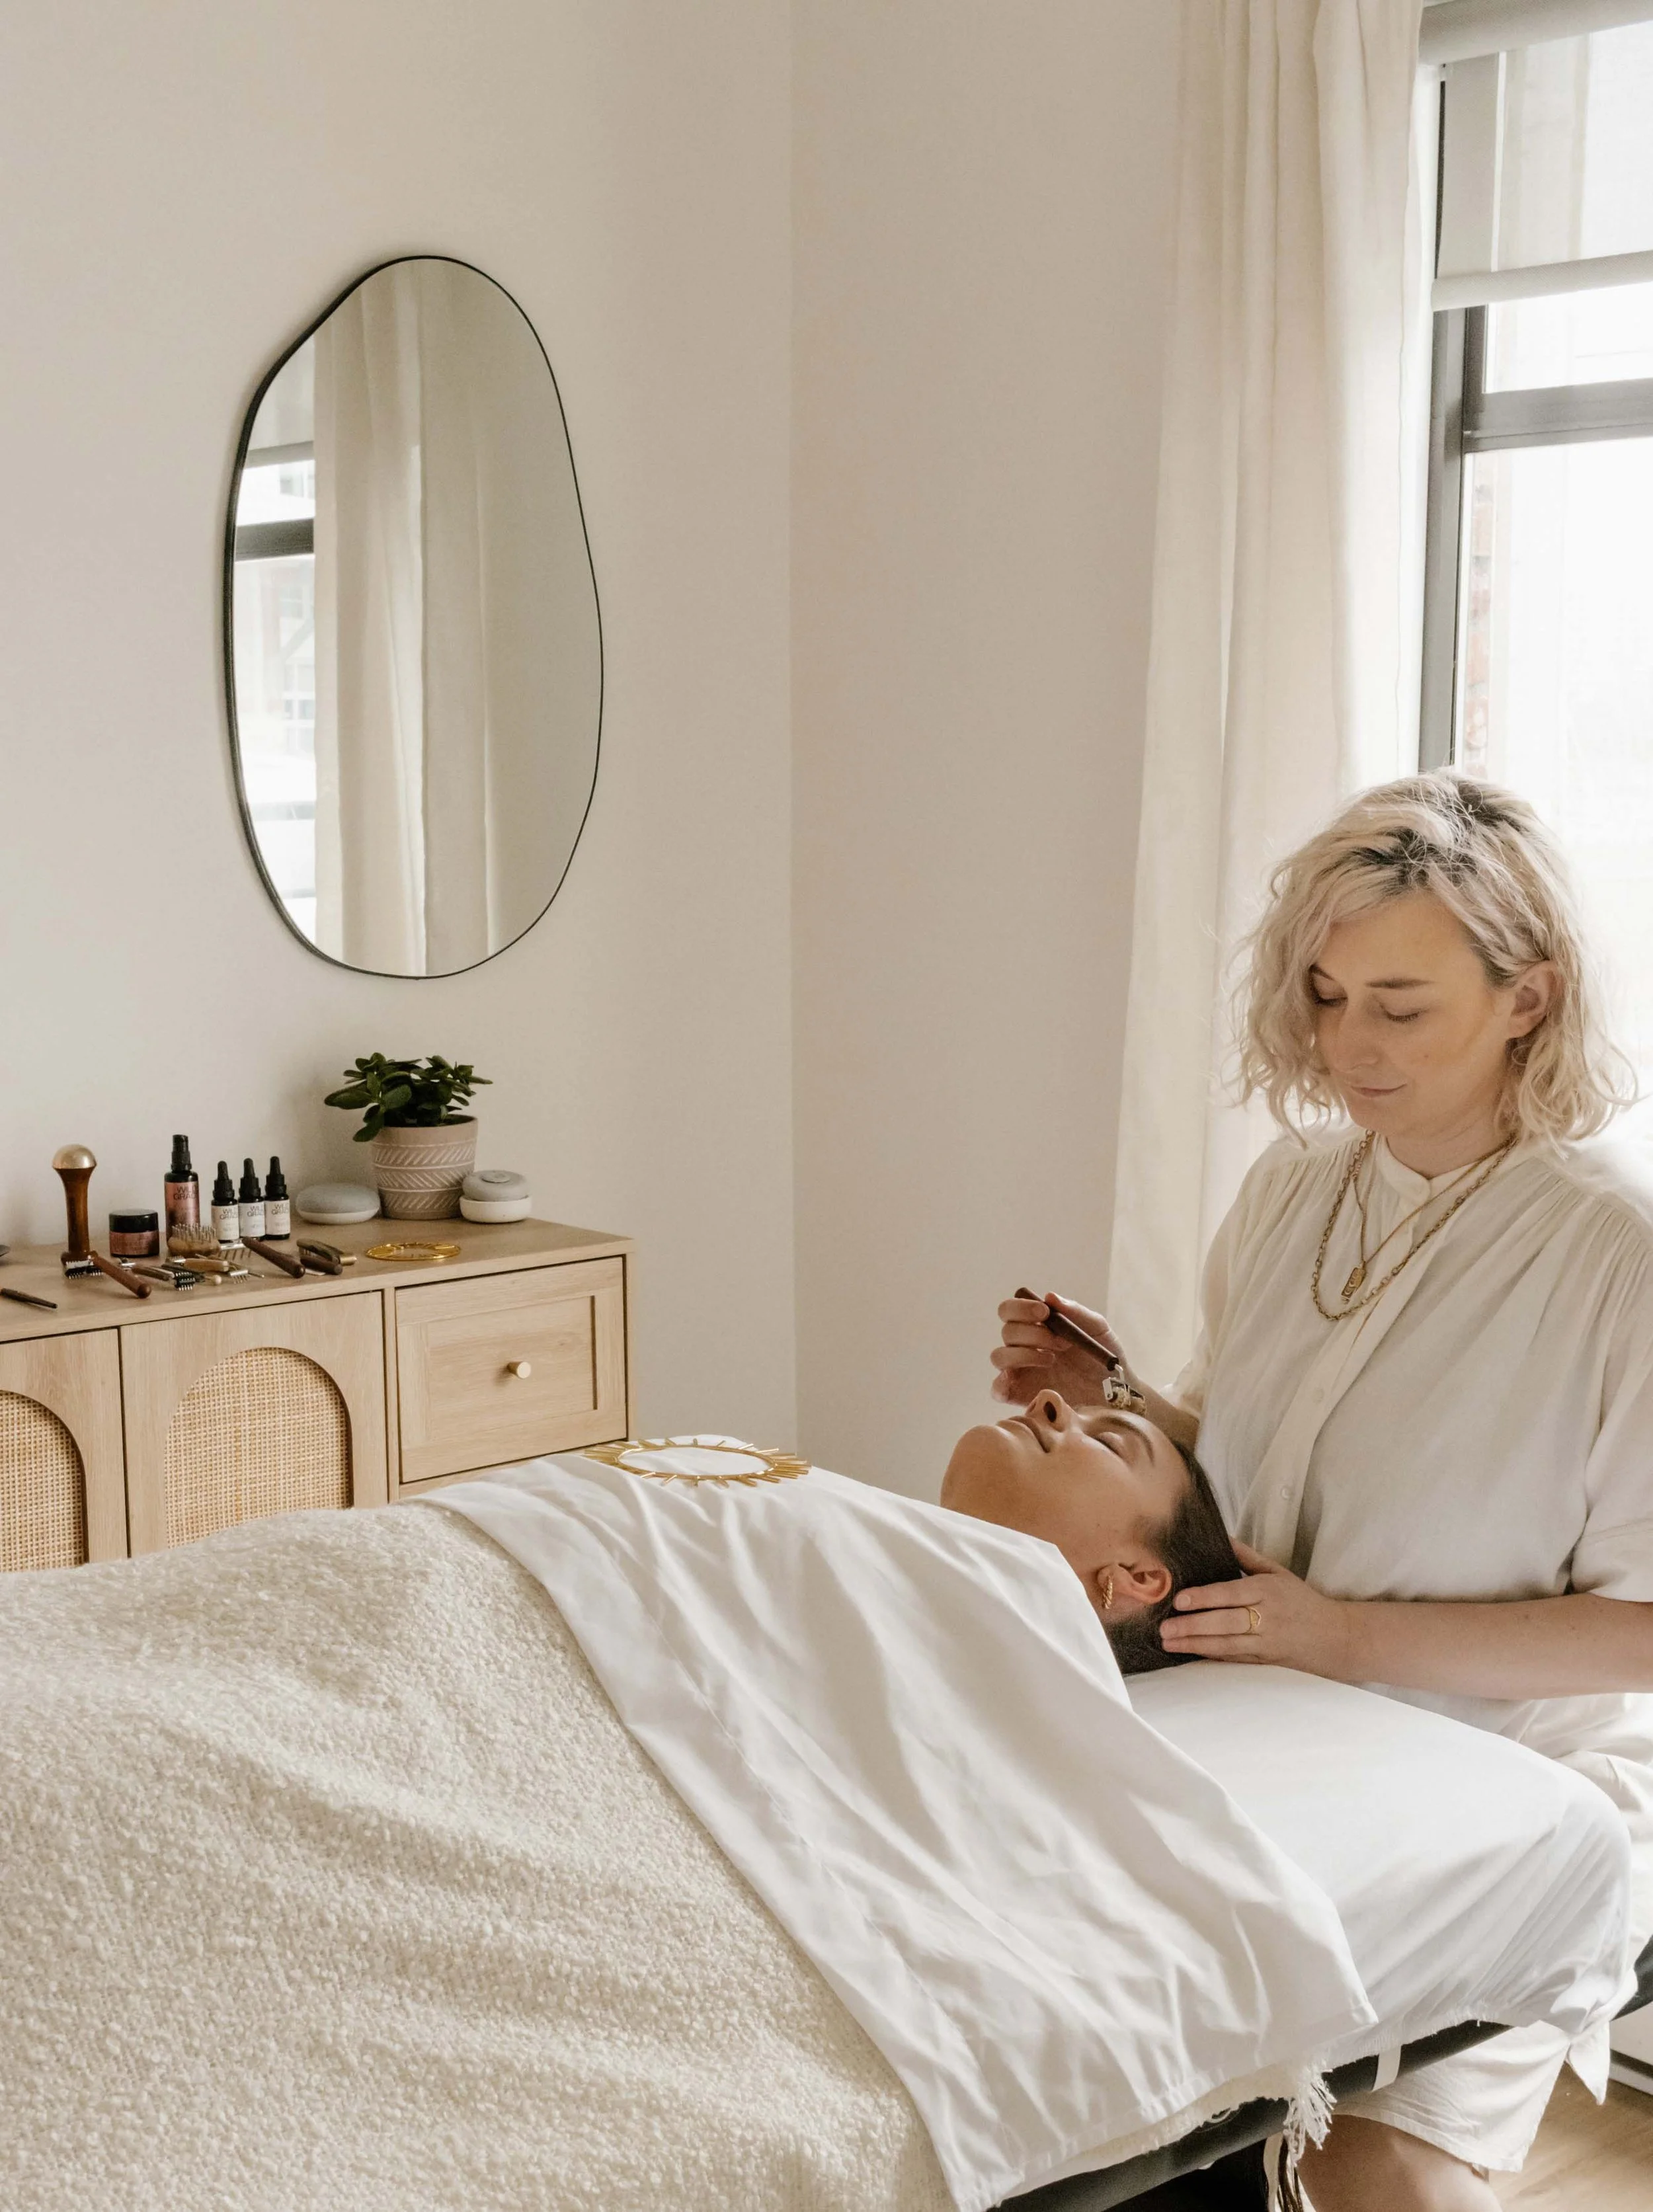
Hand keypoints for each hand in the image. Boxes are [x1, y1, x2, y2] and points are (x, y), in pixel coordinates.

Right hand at [990, 1292, 1128, 1406]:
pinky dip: (1000, 1383)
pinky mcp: (1022, 1396)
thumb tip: (1049, 1296)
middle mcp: (1025, 1346)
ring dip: (1023, 1354)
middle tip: (1060, 1342)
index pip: (1010, 1310)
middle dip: (1033, 1333)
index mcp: (1037, 1326)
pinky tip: (1019, 1379)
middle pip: (1007, 1331)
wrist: (1119, 1392)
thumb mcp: (1097, 1328)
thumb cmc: (1105, 1357)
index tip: (1045, 1312)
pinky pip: (997, 1389)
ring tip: (1052, 1360)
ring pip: (999, 1356)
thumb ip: (1075, 1311)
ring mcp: (1022, 1372)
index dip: (1021, 1307)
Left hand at [1158, 1542, 1358, 1678]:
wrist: (1335, 1637)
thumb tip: (1221, 1536)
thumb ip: (1247, 1557)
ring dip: (1195, 1644)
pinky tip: (1190, 1653)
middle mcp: (1267, 1617)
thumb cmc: (1302, 1600)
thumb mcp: (1278, 1573)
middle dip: (1192, 1626)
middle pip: (1226, 1622)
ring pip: (1227, 1644)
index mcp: (1268, 1591)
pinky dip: (1211, 1656)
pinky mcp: (1266, 1661)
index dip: (1205, 1598)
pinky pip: (1235, 1658)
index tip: (1179, 1600)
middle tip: (1164, 1627)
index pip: (1231, 1594)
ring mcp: (1266, 1642)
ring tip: (1168, 1643)